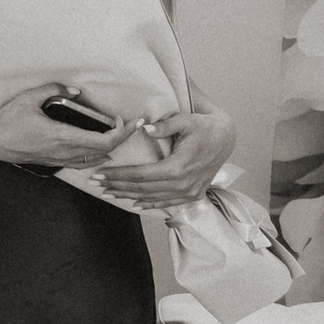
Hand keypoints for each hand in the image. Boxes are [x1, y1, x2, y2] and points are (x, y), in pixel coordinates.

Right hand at [0, 85, 141, 171]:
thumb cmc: (6, 118)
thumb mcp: (28, 97)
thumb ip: (53, 88)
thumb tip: (76, 89)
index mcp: (61, 135)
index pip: (102, 140)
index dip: (121, 133)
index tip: (128, 121)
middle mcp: (63, 151)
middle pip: (103, 151)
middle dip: (122, 138)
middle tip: (132, 126)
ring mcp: (57, 159)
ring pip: (93, 160)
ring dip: (110, 149)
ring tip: (119, 136)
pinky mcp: (51, 162)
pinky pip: (80, 164)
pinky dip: (95, 158)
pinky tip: (99, 154)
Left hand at [88, 105, 235, 208]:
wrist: (227, 137)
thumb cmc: (203, 126)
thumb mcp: (185, 120)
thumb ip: (164, 125)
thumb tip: (145, 128)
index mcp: (178, 167)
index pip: (141, 175)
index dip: (118, 175)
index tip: (99, 173)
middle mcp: (183, 184)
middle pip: (143, 189)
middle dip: (118, 186)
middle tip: (97, 183)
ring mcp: (189, 192)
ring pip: (153, 198)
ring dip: (129, 196)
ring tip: (109, 193)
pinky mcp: (194, 195)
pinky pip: (168, 203)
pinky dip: (150, 204)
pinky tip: (135, 203)